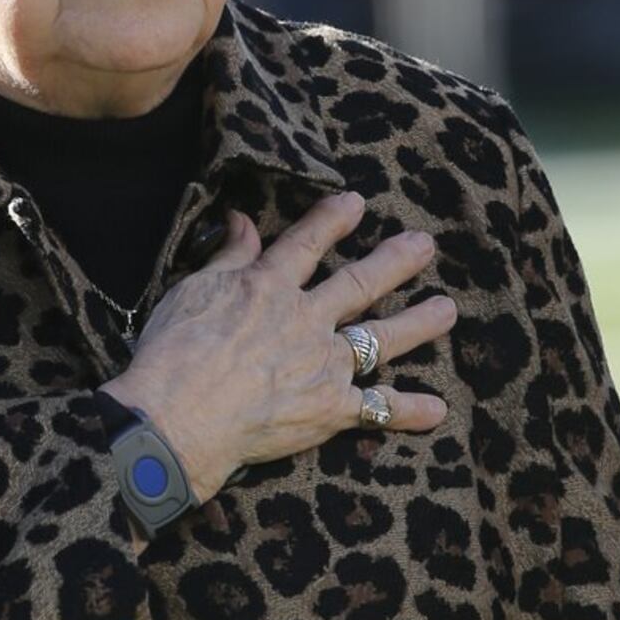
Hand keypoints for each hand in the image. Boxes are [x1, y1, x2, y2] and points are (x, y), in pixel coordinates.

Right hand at [110, 191, 456, 501]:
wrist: (178, 416)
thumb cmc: (172, 354)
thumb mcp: (190, 291)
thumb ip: (226, 257)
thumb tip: (242, 220)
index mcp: (269, 287)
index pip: (306, 244)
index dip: (331, 221)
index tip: (356, 202)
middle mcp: (306, 320)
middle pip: (359, 283)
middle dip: (394, 261)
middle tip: (424, 246)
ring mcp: (324, 365)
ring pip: (380, 338)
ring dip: (418, 324)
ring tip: (447, 310)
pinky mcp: (329, 410)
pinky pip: (376, 409)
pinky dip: (407, 410)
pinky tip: (437, 410)